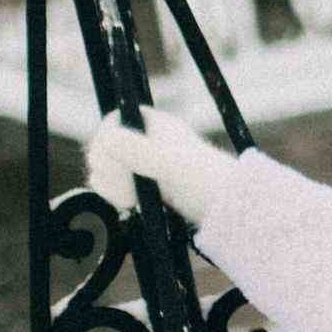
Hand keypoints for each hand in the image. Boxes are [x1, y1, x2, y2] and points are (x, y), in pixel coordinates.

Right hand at [86, 107, 236, 226]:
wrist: (226, 211)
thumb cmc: (205, 181)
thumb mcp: (171, 163)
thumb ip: (139, 151)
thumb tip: (107, 138)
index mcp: (155, 125)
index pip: (115, 120)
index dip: (106, 136)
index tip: (109, 155)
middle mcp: (146, 142)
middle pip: (105, 145)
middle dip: (106, 164)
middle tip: (122, 181)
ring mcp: (143, 165)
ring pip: (106, 168)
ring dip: (109, 182)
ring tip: (128, 196)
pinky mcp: (142, 188)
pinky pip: (114, 187)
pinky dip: (114, 194)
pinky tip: (129, 204)